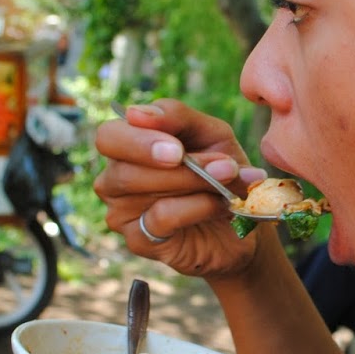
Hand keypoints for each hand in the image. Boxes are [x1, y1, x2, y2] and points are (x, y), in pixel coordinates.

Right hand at [94, 100, 268, 279]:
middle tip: (197, 159)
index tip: (176, 145)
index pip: (110, 136)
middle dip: (163, 158)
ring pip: (140, 188)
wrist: (244, 220)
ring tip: (229, 177)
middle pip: (121, 165)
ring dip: (192, 179)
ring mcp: (122, 212)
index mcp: (127, 147)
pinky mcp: (138, 240)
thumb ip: (177, 116)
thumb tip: (136, 113)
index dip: (138, 138)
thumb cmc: (221, 171)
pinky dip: (196, 207)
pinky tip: (221, 204)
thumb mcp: (211, 134)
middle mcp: (115, 178)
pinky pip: (160, 216)